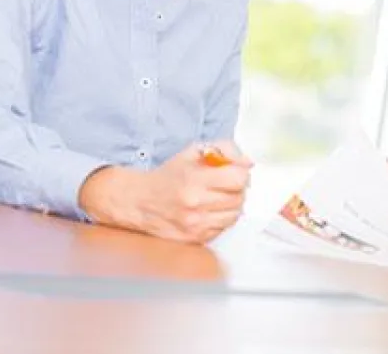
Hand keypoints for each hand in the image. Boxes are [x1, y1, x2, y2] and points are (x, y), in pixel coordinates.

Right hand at [79, 140, 252, 243]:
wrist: (139, 201)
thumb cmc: (169, 175)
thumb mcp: (194, 151)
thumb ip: (225, 149)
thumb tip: (248, 162)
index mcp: (195, 179)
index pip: (239, 179)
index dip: (240, 173)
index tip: (234, 172)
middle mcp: (196, 204)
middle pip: (239, 198)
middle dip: (237, 189)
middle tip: (226, 185)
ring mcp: (195, 224)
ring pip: (234, 215)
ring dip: (231, 205)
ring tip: (217, 198)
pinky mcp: (195, 238)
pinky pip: (223, 228)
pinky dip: (220, 219)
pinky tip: (208, 211)